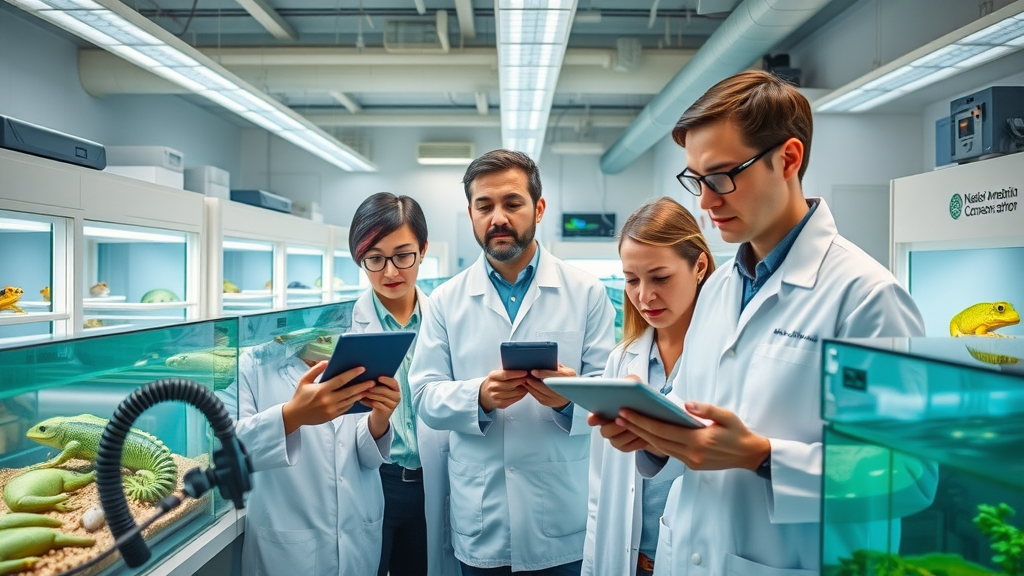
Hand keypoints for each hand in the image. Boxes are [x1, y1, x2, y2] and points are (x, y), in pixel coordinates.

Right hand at [282, 362, 373, 434]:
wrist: (295, 415)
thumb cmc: (300, 396)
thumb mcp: (304, 380)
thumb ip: (316, 370)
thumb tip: (327, 361)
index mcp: (321, 390)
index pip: (340, 380)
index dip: (352, 374)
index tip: (362, 369)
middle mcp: (328, 400)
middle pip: (349, 392)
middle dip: (362, 386)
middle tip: (373, 381)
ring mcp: (331, 410)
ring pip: (350, 401)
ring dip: (360, 394)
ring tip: (369, 389)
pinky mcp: (332, 416)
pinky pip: (346, 408)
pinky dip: (353, 402)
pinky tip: (358, 397)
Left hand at [366, 376, 400, 439]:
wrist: (379, 413)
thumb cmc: (378, 397)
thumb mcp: (380, 389)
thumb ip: (377, 383)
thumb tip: (369, 375)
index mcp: (396, 388)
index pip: (393, 383)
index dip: (387, 380)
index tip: (379, 378)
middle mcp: (397, 396)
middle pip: (385, 391)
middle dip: (375, 388)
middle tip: (366, 387)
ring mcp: (393, 404)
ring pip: (380, 398)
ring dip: (370, 395)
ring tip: (362, 392)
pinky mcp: (387, 411)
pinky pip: (377, 405)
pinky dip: (368, 402)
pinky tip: (361, 400)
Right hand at [479, 369, 528, 411]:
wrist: (484, 394)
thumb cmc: (494, 382)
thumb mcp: (497, 374)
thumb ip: (507, 372)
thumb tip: (522, 368)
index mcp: (492, 376)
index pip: (505, 374)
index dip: (517, 374)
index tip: (525, 372)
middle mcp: (492, 386)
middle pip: (511, 384)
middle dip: (522, 381)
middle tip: (529, 378)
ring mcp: (495, 396)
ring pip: (514, 393)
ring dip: (523, 389)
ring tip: (527, 385)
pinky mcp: (500, 404)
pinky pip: (514, 399)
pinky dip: (520, 395)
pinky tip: (523, 392)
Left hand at [526, 364, 575, 408]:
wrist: (570, 395)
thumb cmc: (568, 380)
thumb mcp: (567, 371)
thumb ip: (558, 366)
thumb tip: (548, 361)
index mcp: (566, 380)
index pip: (554, 377)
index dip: (543, 374)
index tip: (534, 371)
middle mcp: (560, 391)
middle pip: (543, 386)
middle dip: (533, 380)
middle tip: (525, 374)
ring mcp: (552, 398)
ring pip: (538, 391)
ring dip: (530, 384)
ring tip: (525, 378)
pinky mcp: (546, 402)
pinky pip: (535, 395)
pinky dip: (530, 389)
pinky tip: (527, 384)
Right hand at [590, 374, 665, 455]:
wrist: (653, 411)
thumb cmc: (640, 396)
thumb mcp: (635, 384)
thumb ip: (628, 382)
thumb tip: (625, 385)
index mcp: (604, 411)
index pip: (593, 417)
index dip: (593, 419)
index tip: (594, 419)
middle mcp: (606, 426)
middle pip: (605, 432)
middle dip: (614, 427)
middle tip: (623, 421)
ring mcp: (615, 438)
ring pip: (617, 441)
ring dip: (627, 434)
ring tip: (638, 428)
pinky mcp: (625, 446)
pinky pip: (628, 447)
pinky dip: (636, 442)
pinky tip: (645, 435)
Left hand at [614, 402, 770, 470]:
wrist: (749, 455)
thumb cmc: (738, 432)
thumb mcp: (726, 416)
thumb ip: (706, 410)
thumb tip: (686, 405)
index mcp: (698, 440)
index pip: (663, 430)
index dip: (643, 421)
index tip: (626, 412)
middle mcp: (691, 453)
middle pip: (657, 440)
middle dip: (636, 428)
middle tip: (618, 416)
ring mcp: (690, 461)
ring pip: (660, 448)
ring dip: (642, 436)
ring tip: (627, 424)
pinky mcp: (691, 464)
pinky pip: (668, 453)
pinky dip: (655, 443)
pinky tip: (645, 434)